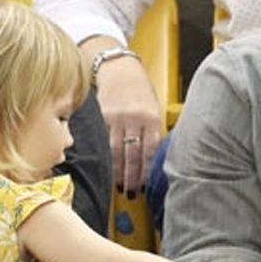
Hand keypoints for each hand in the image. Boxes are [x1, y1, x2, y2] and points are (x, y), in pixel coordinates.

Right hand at [95, 56, 161, 195]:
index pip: (150, 150)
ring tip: (120, 186)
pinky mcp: (102, 117)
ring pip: (117, 151)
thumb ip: (154, 129)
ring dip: (118, 172)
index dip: (147, 170)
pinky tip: (107, 169)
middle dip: (132, 177)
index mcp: (151, 117)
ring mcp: (116, 118)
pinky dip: (106, 157)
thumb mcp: (154, 106)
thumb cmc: (140, 90)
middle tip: (132, 193)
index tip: (147, 185)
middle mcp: (134, 119)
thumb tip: (157, 157)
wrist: (118, 68)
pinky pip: (104, 141)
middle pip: (133, 154)